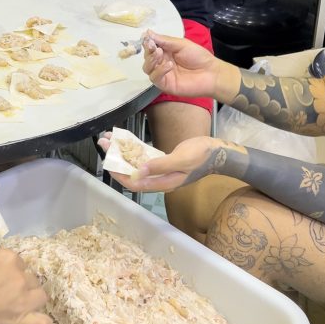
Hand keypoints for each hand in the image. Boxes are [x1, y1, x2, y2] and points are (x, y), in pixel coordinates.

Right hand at [0, 249, 51, 323]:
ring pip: (40, 296)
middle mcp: (20, 276)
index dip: (10, 270)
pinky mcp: (22, 319)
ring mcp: (24, 298)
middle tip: (5, 292)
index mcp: (8, 258)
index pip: (18, 262)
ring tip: (18, 305)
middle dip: (21, 284)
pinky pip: (43, 323)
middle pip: (30, 278)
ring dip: (31, 299)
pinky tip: (35, 322)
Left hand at [98, 134, 238, 192]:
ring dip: (122, 152)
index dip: (120, 175)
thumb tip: (139, 171)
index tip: (108, 163)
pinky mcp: (163, 162)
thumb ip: (160, 165)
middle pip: (132, 174)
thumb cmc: (202, 155)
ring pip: (136, 164)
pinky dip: (133, 149)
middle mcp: (159, 179)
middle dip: (117, 160)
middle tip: (104, 144)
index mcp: (164, 183)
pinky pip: (144, 157)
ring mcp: (161, 171)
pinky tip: (125, 139)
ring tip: (110, 138)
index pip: (135, 184)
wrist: (220, 152)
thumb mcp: (182, 159)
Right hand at [142, 30, 220, 97]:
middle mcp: (162, 62)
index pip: (151, 47)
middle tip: (154, 46)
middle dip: (149, 51)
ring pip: (147, 68)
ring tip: (160, 53)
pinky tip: (169, 65)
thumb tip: (148, 33)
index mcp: (166, 52)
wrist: (211, 73)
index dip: (147, 42)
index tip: (146, 37)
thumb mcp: (182, 44)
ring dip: (151, 60)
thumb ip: (165, 40)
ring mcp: (162, 74)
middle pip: (147, 57)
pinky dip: (159, 70)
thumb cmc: (199, 57)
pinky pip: (155, 78)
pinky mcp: (165, 85)